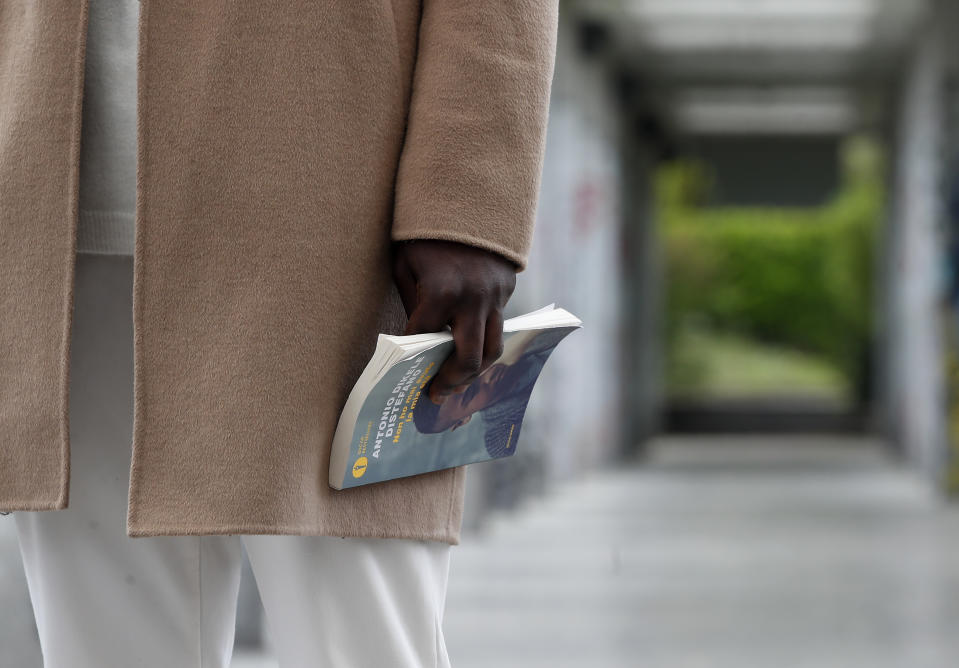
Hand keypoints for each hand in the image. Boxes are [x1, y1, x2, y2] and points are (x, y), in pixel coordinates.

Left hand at [392, 239, 517, 402]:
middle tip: (436, 395)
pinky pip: (498, 325)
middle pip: (468, 359)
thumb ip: (413, 303)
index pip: (424, 340)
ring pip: (492, 349)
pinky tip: (469, 349)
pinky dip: (484, 340)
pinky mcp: (507, 291)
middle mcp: (473, 299)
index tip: (405, 375)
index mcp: (441, 292)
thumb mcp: (406, 264)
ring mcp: (495, 297)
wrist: (468, 197)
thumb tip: (416, 339)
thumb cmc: (425, 234)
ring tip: (456, 381)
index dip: (413, 359)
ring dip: (475, 370)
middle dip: (451, 382)